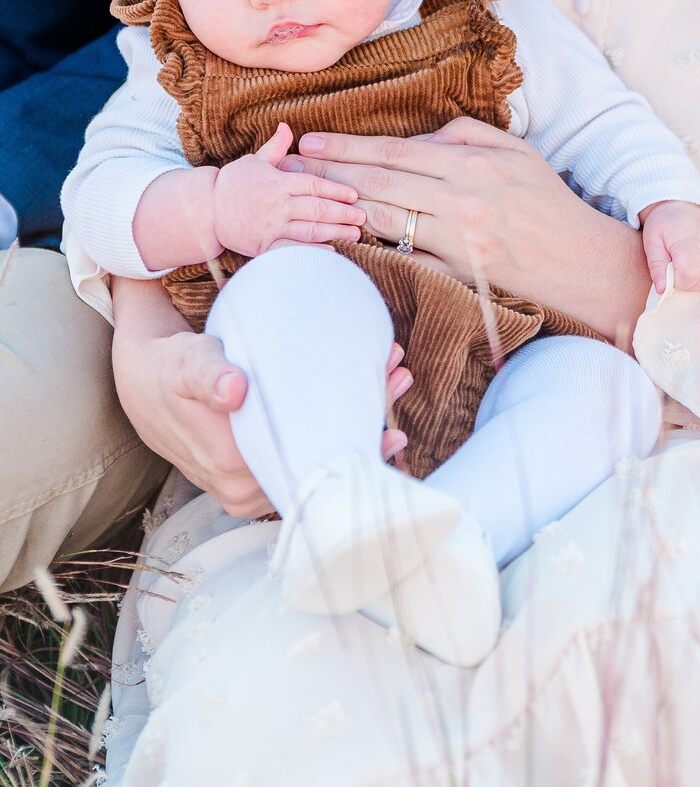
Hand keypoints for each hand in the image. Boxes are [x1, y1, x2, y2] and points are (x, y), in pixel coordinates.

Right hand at [112, 282, 411, 511]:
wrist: (143, 386)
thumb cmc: (168, 372)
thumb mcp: (185, 365)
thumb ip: (208, 376)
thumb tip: (234, 390)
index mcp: (236, 472)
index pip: (310, 462)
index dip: (352, 434)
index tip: (388, 398)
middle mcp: (248, 490)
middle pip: (322, 463)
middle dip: (366, 423)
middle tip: (399, 376)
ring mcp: (253, 485)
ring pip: (317, 459)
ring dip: (357, 421)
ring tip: (394, 377)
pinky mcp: (256, 471)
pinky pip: (304, 454)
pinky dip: (335, 425)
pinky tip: (364, 397)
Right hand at [213, 122, 365, 255]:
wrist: (205, 211)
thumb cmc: (233, 184)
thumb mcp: (255, 161)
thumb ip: (276, 147)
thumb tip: (287, 125)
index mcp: (278, 182)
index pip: (314, 184)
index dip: (336, 190)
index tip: (355, 194)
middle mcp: (277, 204)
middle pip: (316, 208)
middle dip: (342, 213)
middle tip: (363, 216)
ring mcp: (270, 226)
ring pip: (309, 230)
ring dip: (335, 232)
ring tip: (355, 234)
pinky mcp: (264, 245)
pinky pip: (292, 249)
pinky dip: (312, 251)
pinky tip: (331, 253)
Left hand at [278, 117, 653, 340]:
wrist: (581, 262)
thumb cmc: (546, 202)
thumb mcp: (514, 152)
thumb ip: (461, 136)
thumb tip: (413, 139)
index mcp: (471, 166)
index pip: (394, 153)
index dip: (347, 147)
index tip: (309, 141)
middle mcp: (460, 203)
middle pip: (378, 186)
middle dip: (328, 174)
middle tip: (287, 168)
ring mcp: (457, 245)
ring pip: (383, 222)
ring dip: (338, 209)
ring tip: (302, 199)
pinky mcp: (457, 278)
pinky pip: (403, 262)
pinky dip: (368, 252)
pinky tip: (337, 243)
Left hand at [641, 202, 699, 295]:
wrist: (684, 208)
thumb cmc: (666, 227)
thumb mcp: (652, 241)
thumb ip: (656, 266)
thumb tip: (663, 290)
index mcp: (690, 237)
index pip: (689, 274)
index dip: (678, 282)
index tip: (671, 274)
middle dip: (688, 284)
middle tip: (680, 270)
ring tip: (693, 272)